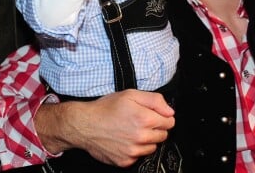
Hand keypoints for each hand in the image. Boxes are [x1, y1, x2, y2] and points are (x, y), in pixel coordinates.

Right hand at [35, 89, 174, 166]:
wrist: (84, 125)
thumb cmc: (105, 108)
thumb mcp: (130, 94)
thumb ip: (155, 100)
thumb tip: (170, 111)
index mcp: (144, 119)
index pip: (170, 122)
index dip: (163, 116)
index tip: (154, 115)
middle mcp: (140, 137)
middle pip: (163, 135)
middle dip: (155, 128)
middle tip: (141, 121)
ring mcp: (133, 151)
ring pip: (152, 147)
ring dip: (147, 140)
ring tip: (132, 130)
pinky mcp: (125, 161)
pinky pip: (139, 157)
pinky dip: (135, 149)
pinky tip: (125, 140)